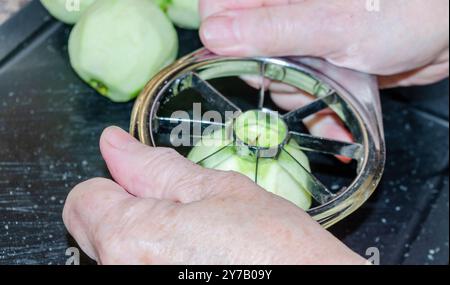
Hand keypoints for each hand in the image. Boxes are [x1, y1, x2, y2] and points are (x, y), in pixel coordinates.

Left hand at [63, 127, 365, 264]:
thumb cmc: (280, 251)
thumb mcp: (221, 191)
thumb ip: (157, 169)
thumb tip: (115, 145)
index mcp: (131, 237)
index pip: (84, 199)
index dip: (115, 185)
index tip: (144, 186)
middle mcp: (122, 274)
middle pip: (97, 230)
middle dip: (132, 213)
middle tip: (186, 214)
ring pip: (119, 254)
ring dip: (149, 241)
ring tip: (202, 243)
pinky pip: (140, 271)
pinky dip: (161, 261)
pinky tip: (201, 262)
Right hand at [199, 0, 448, 87]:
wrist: (445, 32)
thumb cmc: (405, 12)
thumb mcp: (333, 23)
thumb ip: (273, 29)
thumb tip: (215, 35)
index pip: (218, 7)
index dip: (225, 39)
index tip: (253, 59)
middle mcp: (283, 9)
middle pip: (242, 49)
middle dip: (271, 74)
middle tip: (303, 73)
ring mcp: (299, 36)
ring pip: (270, 75)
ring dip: (298, 93)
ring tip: (332, 86)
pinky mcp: (314, 58)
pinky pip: (297, 87)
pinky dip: (313, 107)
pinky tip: (334, 116)